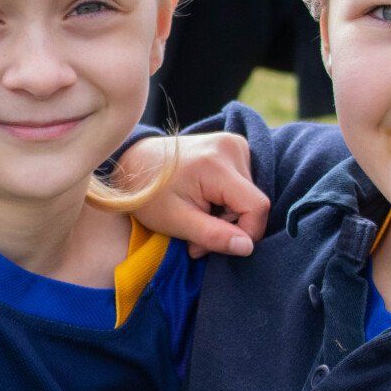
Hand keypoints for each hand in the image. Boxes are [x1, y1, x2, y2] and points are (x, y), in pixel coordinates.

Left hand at [118, 131, 267, 258]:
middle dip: (228, 226)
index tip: (215, 245)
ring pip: (249, 196)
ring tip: (196, 215)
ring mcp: (234, 143)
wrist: (134, 164)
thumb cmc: (148, 195)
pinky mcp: (234, 146)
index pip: (256, 206)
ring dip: (226, 215)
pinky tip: (205, 201)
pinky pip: (244, 184)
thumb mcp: (175, 221)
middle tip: (195, 236)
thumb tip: (247, 247)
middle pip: (252, 202)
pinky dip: (227, 200)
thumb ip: (212, 235)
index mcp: (216, 164)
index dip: (245, 233)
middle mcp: (231, 146)